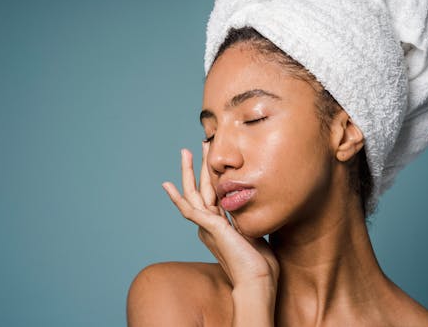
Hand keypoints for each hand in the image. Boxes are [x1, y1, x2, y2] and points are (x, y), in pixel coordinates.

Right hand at [162, 142, 279, 289]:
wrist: (258, 281)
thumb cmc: (260, 264)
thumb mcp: (255, 233)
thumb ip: (249, 220)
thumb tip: (254, 208)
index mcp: (220, 226)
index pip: (212, 195)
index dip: (210, 176)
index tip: (211, 162)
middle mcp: (210, 225)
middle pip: (200, 189)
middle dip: (197, 167)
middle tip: (196, 146)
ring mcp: (207, 227)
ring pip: (192, 194)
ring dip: (187, 172)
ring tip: (185, 152)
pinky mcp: (209, 228)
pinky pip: (188, 209)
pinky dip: (176, 197)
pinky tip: (167, 185)